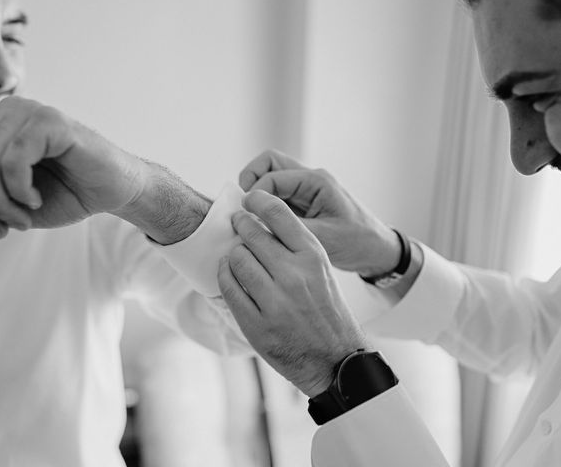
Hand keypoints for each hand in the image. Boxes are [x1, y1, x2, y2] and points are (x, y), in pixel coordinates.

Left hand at [0, 96, 209, 243]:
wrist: (115, 190)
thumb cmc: (69, 193)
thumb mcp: (12, 205)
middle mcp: (8, 113)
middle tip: (5, 228)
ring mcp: (30, 114)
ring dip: (2, 204)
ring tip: (24, 217)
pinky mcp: (52, 123)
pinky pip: (15, 159)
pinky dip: (20, 189)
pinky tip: (35, 199)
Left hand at [218, 190, 369, 397]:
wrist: (336, 360)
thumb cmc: (327, 312)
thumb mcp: (321, 272)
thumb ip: (295, 248)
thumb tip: (259, 222)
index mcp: (313, 257)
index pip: (278, 214)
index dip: (258, 201)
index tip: (248, 200)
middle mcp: (294, 276)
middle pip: (252, 234)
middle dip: (240, 225)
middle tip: (236, 223)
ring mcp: (274, 301)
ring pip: (237, 259)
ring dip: (233, 254)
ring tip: (236, 256)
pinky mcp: (257, 325)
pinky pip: (229, 288)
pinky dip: (224, 276)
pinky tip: (228, 274)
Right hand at [239, 150, 400, 276]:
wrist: (377, 249)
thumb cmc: (357, 241)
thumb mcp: (323, 238)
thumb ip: (289, 228)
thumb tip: (256, 225)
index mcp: (317, 181)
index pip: (273, 176)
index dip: (254, 194)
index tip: (244, 216)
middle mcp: (310, 179)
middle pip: (269, 163)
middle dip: (250, 181)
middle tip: (242, 208)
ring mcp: (305, 189)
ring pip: (270, 176)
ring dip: (256, 192)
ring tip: (248, 216)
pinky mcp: (303, 202)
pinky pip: (276, 194)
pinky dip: (264, 203)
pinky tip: (259, 223)